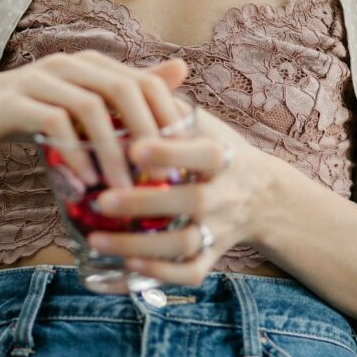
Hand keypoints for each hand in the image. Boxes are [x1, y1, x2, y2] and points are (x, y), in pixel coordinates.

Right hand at [0, 52, 189, 187]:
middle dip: (147, 133)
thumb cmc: (30, 113)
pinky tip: (85, 182)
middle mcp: (71, 63)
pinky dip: (75, 153)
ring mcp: (42, 78)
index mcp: (91, 63)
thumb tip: (182, 71)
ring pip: (91, 108)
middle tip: (159, 175)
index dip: (166, 115)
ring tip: (124, 188)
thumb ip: (124, 95)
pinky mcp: (16, 101)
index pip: (144, 81)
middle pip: (124, 89)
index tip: (181, 156)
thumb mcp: (79, 105)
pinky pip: (54, 124)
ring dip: (112, 151)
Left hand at [86, 103, 273, 285]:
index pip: (203, 154)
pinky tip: (124, 266)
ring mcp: (220, 229)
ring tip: (95, 240)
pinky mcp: (213, 256)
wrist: (262, 193)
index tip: (134, 147)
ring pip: (185, 244)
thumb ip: (166, 106)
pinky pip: (189, 273)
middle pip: (191, 202)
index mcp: (223, 155)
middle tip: (100, 200)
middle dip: (145, 203)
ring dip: (140, 245)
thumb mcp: (203, 123)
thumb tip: (118, 84)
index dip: (171, 152)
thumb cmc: (216, 148)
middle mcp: (225, 194)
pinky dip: (158, 273)